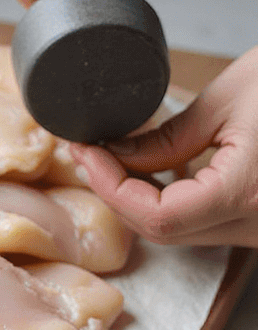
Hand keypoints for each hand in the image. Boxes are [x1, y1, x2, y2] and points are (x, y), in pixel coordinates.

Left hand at [70, 46, 257, 246]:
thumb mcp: (233, 95)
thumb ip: (171, 135)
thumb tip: (119, 153)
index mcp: (247, 192)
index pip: (156, 215)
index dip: (111, 187)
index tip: (87, 153)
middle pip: (164, 232)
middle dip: (119, 195)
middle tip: (92, 153)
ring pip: (183, 234)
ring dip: (142, 202)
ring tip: (115, 157)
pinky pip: (207, 224)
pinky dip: (173, 203)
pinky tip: (155, 171)